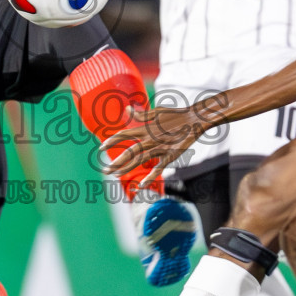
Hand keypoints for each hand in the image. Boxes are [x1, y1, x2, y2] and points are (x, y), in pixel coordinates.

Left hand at [98, 100, 223, 188]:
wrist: (195, 119)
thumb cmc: (176, 115)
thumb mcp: (157, 112)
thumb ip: (141, 114)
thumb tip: (127, 109)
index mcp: (146, 128)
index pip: (125, 134)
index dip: (112, 141)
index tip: (101, 147)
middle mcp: (150, 139)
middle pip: (130, 151)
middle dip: (116, 161)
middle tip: (105, 170)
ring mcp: (160, 148)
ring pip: (140, 160)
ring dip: (127, 169)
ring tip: (116, 176)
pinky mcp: (171, 155)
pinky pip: (158, 169)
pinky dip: (149, 178)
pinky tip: (140, 186)